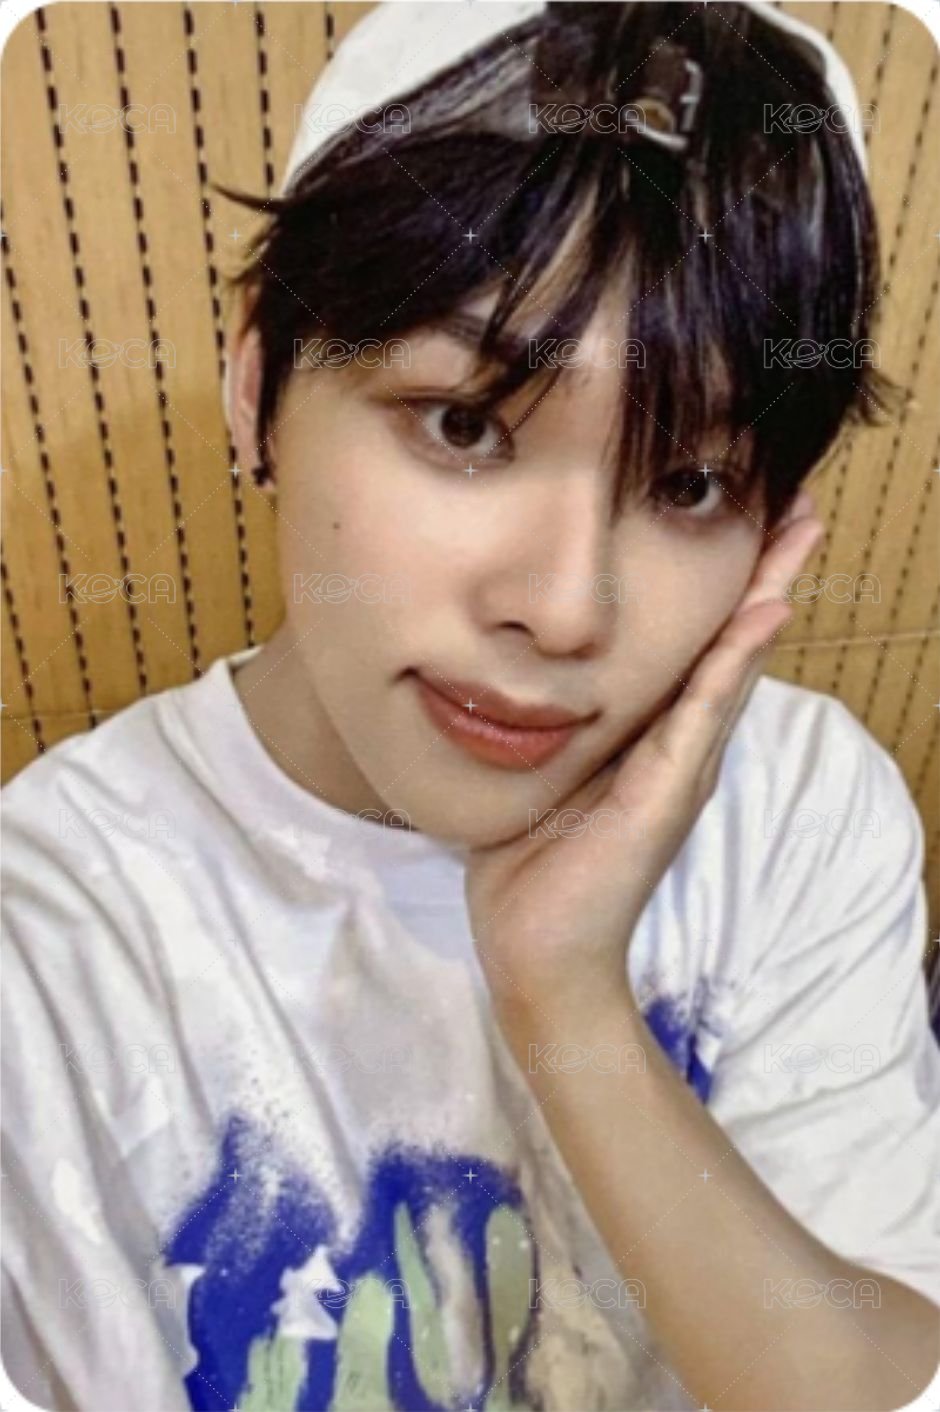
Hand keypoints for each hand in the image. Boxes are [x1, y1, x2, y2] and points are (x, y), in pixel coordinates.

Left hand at [465, 494, 824, 1030]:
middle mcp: (677, 747)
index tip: (746, 519)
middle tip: (801, 507)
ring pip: (732, 668)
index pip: (695, 646)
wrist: (536, 953)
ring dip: (765, 598)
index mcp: (648, 737)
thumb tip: (517, 672)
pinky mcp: (665, 796)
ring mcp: (680, 771)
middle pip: (731, 645)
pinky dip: (733, 666)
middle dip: (764, 573)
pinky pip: (701, 717)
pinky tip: (762, 617)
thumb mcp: (541, 772)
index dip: (724, 585)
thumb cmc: (531, 867)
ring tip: (798, 536)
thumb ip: (549, 724)